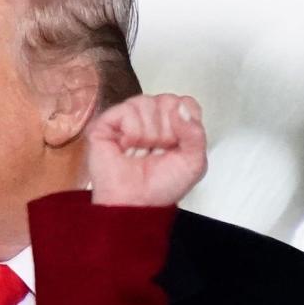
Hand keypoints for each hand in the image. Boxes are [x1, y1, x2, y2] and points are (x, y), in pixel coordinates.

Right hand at [85, 93, 206, 206]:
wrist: (137, 204)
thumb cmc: (161, 188)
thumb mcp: (193, 163)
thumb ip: (196, 134)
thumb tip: (182, 110)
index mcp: (173, 124)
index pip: (186, 103)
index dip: (185, 123)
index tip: (178, 145)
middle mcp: (151, 118)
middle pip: (168, 100)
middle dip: (167, 130)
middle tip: (158, 150)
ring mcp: (128, 118)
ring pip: (146, 102)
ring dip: (149, 133)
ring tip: (142, 150)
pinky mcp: (107, 123)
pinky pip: (127, 111)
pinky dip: (132, 132)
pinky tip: (127, 146)